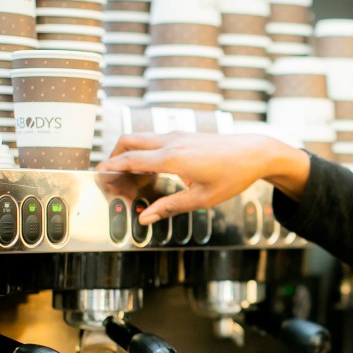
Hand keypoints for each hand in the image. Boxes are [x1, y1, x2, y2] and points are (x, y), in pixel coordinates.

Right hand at [96, 132, 309, 224]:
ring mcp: (178, 135)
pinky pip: (155, 140)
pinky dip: (144, 152)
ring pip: (141, 139)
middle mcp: (171, 141)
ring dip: (129, 154)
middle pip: (129, 141)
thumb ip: (170, 207)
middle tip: (109, 177)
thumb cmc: (233, 176)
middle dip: (114, 157)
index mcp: (172, 157)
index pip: (130, 159)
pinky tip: (150, 170)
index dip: (110, 168)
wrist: (256, 152)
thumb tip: (144, 218)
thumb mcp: (202, 199)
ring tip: (129, 178)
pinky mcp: (185, 135)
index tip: (97, 175)